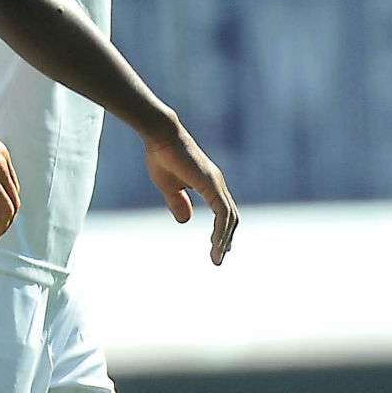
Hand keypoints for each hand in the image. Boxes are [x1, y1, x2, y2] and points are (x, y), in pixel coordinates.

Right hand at [143, 129, 238, 265]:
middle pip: (231, 217)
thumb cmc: (162, 155)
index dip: (222, 230)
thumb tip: (186, 221)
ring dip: (224, 239)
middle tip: (219, 257)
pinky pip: (222, 213)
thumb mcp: (168, 186)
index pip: (223, 211)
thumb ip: (178, 202)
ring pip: (229, 218)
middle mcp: (217, 184)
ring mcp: (216, 184)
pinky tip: (215, 243)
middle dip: (226, 238)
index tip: (217, 247)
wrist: (160, 135)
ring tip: (217, 257)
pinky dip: (221, 230)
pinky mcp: (211, 184)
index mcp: (209, 184)